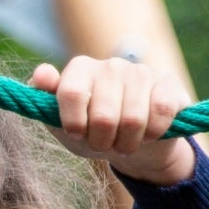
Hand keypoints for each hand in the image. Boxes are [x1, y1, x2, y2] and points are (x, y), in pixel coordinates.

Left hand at [28, 55, 194, 183]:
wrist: (133, 143)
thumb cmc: (91, 131)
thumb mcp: (61, 123)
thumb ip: (45, 101)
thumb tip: (41, 75)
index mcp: (80, 69)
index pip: (71, 92)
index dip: (74, 122)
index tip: (76, 134)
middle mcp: (110, 65)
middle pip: (104, 116)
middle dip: (102, 141)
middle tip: (103, 143)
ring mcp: (140, 72)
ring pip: (133, 119)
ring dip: (127, 143)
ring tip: (124, 142)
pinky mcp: (168, 83)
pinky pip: (161, 112)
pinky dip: (153, 133)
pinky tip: (148, 134)